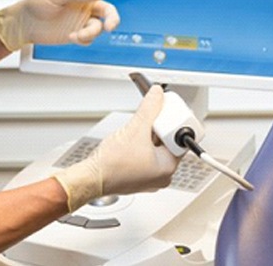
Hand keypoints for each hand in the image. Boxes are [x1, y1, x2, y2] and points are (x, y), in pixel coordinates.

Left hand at [0, 0, 141, 50]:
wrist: (25, 24)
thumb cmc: (38, 3)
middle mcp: (86, 5)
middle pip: (109, 12)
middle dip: (112, 20)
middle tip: (109, 27)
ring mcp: (83, 20)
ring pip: (99, 28)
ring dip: (90, 33)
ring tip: (76, 36)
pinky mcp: (78, 34)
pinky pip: (90, 39)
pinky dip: (83, 39)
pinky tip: (71, 37)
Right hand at [53, 85, 179, 211]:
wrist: (91, 178)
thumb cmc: (112, 164)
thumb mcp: (135, 128)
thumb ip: (149, 108)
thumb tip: (157, 95)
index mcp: (168, 167)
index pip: (180, 139)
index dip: (172, 122)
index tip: (165, 111)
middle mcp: (162, 175)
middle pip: (168, 142)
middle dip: (159, 127)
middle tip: (151, 118)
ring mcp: (150, 177)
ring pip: (157, 147)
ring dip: (149, 134)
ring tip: (138, 128)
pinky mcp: (139, 176)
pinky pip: (147, 154)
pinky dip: (142, 143)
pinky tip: (132, 138)